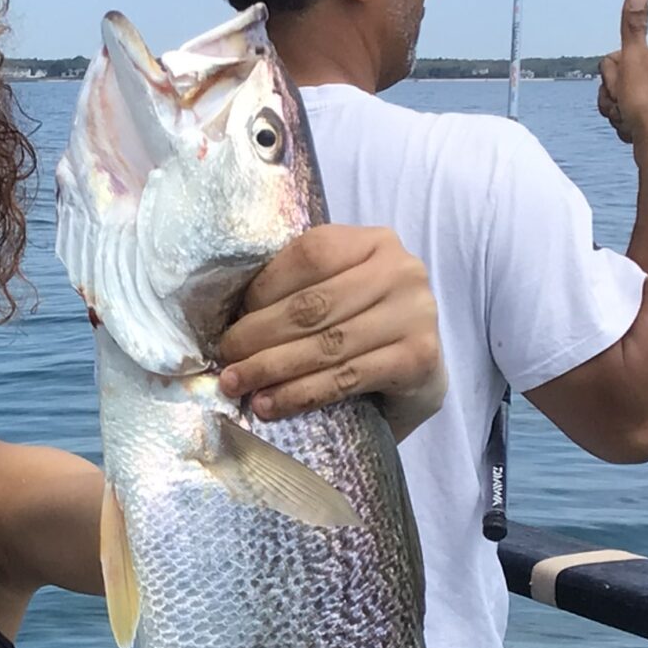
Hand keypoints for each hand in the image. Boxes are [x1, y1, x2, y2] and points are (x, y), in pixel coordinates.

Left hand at [216, 223, 445, 434]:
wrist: (421, 375)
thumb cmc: (365, 331)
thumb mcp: (339, 292)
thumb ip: (301, 289)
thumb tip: (232, 316)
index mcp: (375, 242)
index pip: (310, 255)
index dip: (263, 288)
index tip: (232, 320)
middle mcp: (401, 271)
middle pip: (314, 304)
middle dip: (259, 336)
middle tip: (225, 361)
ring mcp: (415, 314)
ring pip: (326, 345)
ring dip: (272, 368)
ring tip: (237, 385)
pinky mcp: (417, 359)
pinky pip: (345, 378)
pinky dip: (301, 394)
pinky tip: (271, 405)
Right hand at [598, 0, 647, 156]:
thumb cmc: (647, 104)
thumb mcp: (635, 60)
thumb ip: (633, 26)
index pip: (610, 61)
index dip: (610, 77)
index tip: (625, 87)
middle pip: (613, 82)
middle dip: (611, 98)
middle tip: (625, 107)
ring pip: (616, 102)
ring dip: (615, 114)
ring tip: (629, 122)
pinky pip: (625, 120)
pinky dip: (624, 127)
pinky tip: (634, 133)